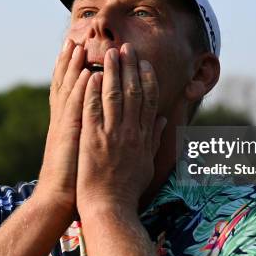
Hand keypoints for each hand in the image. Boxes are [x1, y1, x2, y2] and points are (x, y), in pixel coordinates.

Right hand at [35, 39, 90, 211]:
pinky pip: (75, 111)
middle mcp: (64, 120)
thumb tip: (101, 124)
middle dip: (69, 61)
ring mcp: (65, 127)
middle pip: (65, 85)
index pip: (72, 91)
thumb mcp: (83, 152)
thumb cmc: (75, 179)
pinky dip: (80, 91)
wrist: (58, 201)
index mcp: (70, 123)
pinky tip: (86, 75)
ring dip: (72, 68)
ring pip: (67, 92)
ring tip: (76, 46)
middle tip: (74, 39)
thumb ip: (90, 133)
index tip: (80, 51)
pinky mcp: (69, 137)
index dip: (74, 70)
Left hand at [76, 43, 166, 214]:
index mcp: (144, 135)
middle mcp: (131, 130)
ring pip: (114, 95)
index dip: (147, 78)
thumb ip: (156, 138)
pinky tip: (91, 74)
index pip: (149, 99)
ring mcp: (112, 133)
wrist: (110, 207)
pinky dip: (92, 90)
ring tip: (109, 52)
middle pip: (134, 91)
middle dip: (130, 66)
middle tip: (127, 47)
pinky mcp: (92, 138)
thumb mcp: (148, 163)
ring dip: (112, 71)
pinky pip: (94, 108)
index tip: (143, 62)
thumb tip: (164, 118)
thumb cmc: (128, 188)